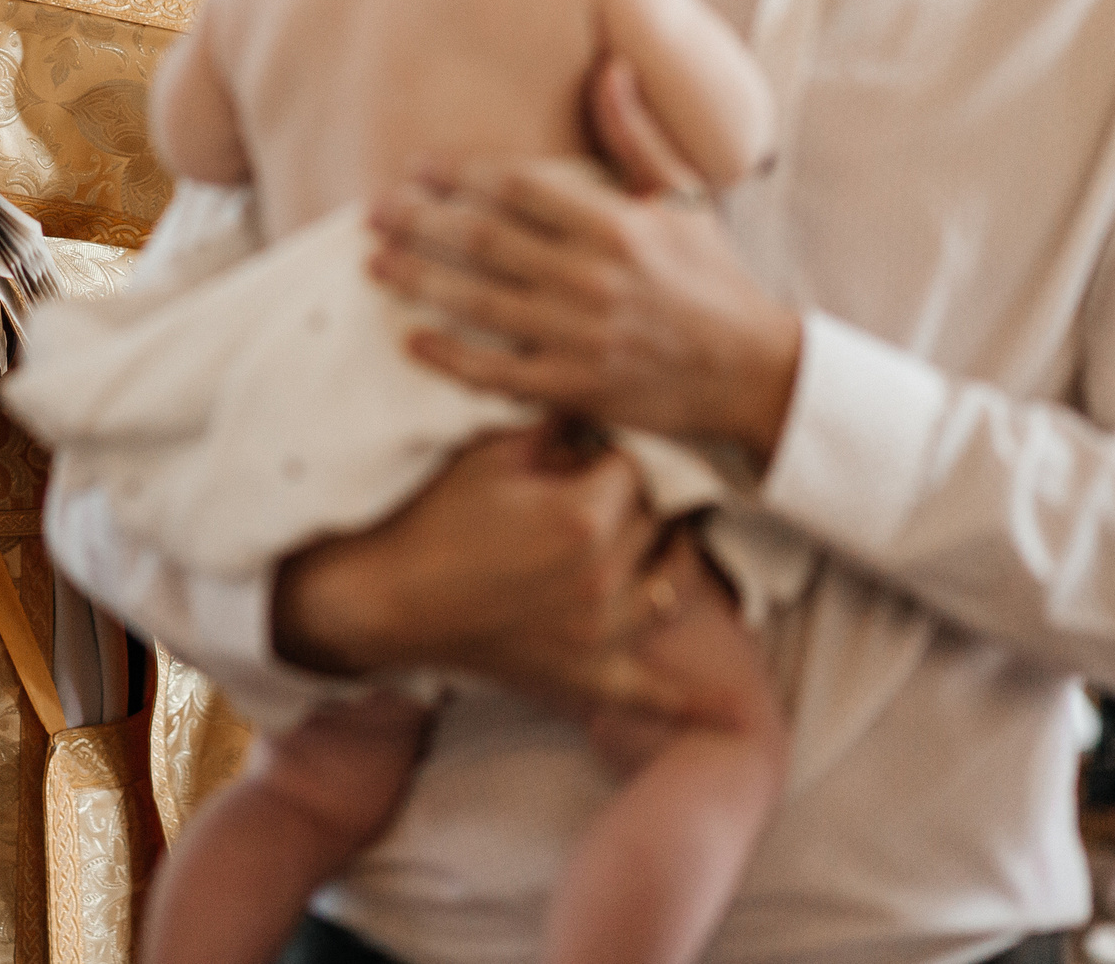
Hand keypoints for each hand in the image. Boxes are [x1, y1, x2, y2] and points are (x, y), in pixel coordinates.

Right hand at [273, 425, 695, 716]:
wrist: (382, 597)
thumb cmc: (429, 518)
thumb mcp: (487, 455)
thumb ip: (550, 425)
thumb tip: (588, 400)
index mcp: (582, 516)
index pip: (633, 465)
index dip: (611, 451)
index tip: (593, 446)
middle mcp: (604, 575)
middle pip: (654, 518)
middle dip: (634, 496)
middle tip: (606, 484)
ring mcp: (601, 632)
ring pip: (672, 583)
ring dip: (673, 554)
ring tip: (663, 534)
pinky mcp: (586, 674)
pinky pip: (651, 692)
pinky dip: (692, 703)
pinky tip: (732, 713)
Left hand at [366, 60, 802, 456]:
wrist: (754, 372)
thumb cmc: (712, 278)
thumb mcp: (684, 197)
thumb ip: (636, 134)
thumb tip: (611, 65)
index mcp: (617, 224)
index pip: (518, 188)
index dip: (460, 175)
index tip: (417, 168)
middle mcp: (592, 276)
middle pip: (483, 241)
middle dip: (420, 222)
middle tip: (372, 210)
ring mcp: (580, 334)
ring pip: (478, 302)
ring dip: (419, 280)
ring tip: (373, 263)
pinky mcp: (575, 386)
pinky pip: (497, 372)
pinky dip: (450, 357)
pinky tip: (411, 340)